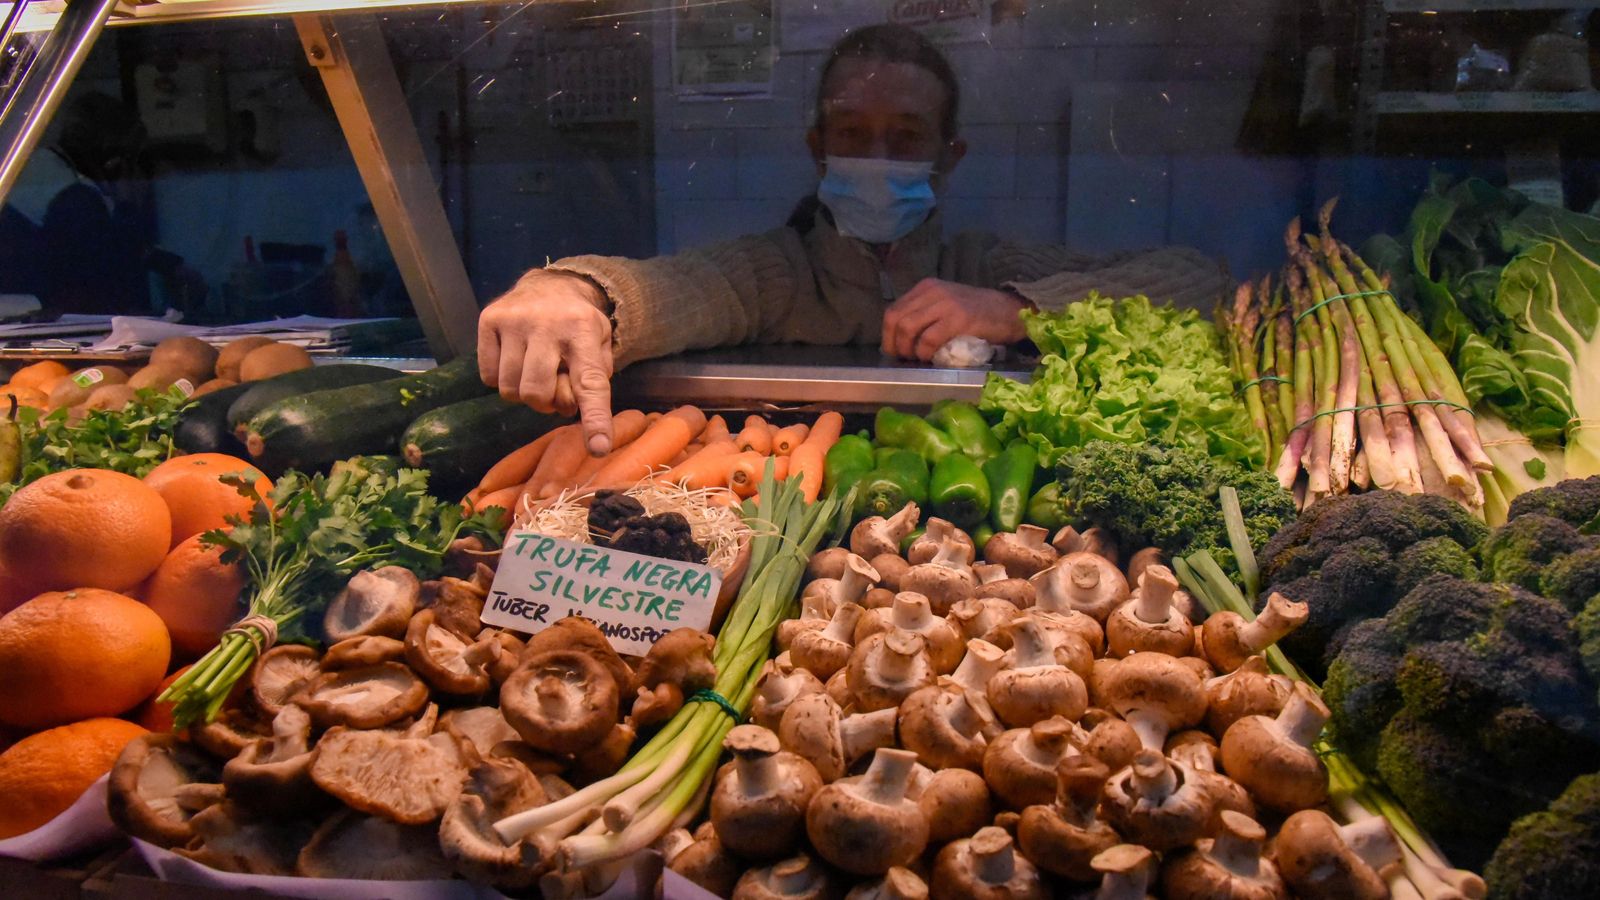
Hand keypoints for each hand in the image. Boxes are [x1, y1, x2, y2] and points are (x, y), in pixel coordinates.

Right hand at [478, 270, 616, 454]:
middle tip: (555, 387)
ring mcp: (514, 320)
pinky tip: (516, 360)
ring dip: (524, 393)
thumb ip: (593, 381)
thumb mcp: (600, 346)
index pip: (590, 383)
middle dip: (546, 402)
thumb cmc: (578, 327)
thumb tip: (576, 414)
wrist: (551, 284)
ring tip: (537, 372)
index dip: (595, 418)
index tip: (598, 448)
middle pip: (537, 394)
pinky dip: (503, 380)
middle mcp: (547, 323)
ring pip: (510, 390)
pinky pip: (489, 377)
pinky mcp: (488, 320)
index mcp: (584, 330)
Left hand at [880, 278, 1028, 360]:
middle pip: (895, 319)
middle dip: (894, 344)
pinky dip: (925, 352)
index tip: (894, 351)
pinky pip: (929, 338)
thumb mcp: (946, 305)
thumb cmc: (978, 313)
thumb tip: (901, 339)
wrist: (1010, 311)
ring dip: (907, 349)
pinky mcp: (959, 318)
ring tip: (917, 359)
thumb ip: (925, 314)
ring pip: (907, 327)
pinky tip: (931, 358)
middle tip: (904, 358)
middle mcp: (933, 291)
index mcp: (926, 287)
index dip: (888, 335)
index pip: (893, 310)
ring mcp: (946, 303)